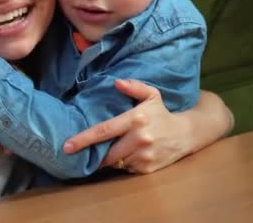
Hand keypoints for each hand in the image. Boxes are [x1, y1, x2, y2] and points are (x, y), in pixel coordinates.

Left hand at [63, 79, 190, 173]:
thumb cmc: (161, 113)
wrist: (186, 135)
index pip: (104, 131)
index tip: (67, 146)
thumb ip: (134, 86)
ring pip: (114, 162)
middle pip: (106, 152)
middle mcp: (139, 139)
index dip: (83, 139)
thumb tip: (116, 82)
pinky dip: (121, 163)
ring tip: (111, 147)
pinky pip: (125, 169)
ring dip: (108, 157)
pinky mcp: (147, 169)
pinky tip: (127, 153)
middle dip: (93, 153)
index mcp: (136, 120)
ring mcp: (144, 156)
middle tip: (83, 151)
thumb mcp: (151, 94)